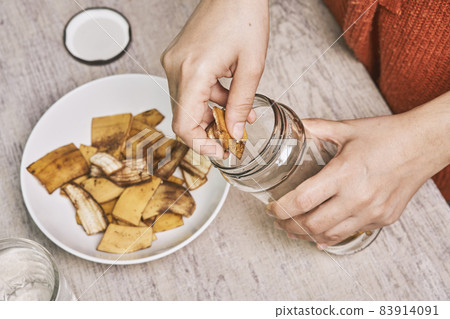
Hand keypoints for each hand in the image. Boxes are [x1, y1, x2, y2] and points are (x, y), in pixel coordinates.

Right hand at [161, 0, 268, 156]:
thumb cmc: (244, 17)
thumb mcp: (251, 67)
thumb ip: (241, 104)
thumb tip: (235, 132)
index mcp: (192, 72)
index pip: (184, 125)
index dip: (201, 144)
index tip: (219, 151)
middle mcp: (176, 68)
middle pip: (184, 117)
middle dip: (209, 130)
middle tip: (232, 136)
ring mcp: (174, 62)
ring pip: (188, 104)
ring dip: (212, 114)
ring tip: (240, 115)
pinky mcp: (178, 58)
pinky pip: (190, 88)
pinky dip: (209, 99)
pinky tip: (231, 98)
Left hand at [266, 95, 449, 249]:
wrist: (424, 144)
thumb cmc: (387, 135)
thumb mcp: (347, 129)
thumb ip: (316, 128)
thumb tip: (296, 126)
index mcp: (344, 173)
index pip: (302, 201)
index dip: (280, 209)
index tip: (271, 208)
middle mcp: (358, 197)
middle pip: (312, 224)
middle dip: (289, 225)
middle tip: (279, 220)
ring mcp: (372, 211)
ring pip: (330, 235)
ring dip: (307, 235)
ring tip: (294, 229)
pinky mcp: (384, 218)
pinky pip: (351, 234)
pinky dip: (331, 236)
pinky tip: (320, 234)